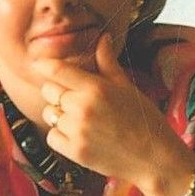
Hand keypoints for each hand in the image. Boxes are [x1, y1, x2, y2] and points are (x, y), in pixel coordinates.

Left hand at [34, 34, 194, 195]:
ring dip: (59, 115)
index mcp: (96, 88)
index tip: (40, 64)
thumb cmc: (144, 120)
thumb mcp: (126, 86)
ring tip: (81, 120)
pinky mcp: (74, 151)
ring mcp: (77, 130)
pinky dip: (61, 136)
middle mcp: (83, 107)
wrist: (154, 158)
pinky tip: (80, 135)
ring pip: (49, 114)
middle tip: (75, 99)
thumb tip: (103, 37)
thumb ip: (108, 62)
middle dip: (57, 92)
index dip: (45, 65)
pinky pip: (52, 136)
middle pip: (48, 90)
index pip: (56, 70)